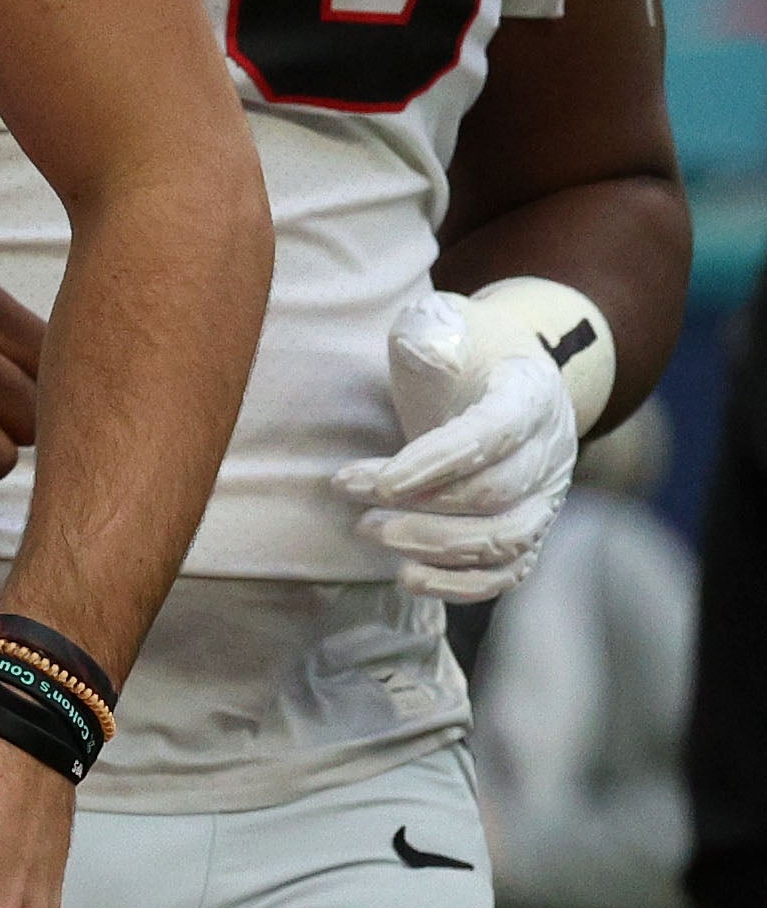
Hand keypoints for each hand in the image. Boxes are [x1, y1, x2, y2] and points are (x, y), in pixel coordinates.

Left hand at [337, 287, 579, 600]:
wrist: (499, 374)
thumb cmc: (461, 350)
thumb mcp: (445, 322)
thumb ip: (432, 329)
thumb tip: (427, 348)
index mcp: (533, 395)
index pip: (495, 434)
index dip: (438, 461)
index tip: (379, 480)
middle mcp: (551, 452)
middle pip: (497, 495)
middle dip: (421, 505)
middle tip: (355, 500)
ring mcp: (546, 498)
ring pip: (504, 539)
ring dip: (434, 546)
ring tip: (369, 531)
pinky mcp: (529, 530)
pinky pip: (507, 572)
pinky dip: (461, 585)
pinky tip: (406, 577)